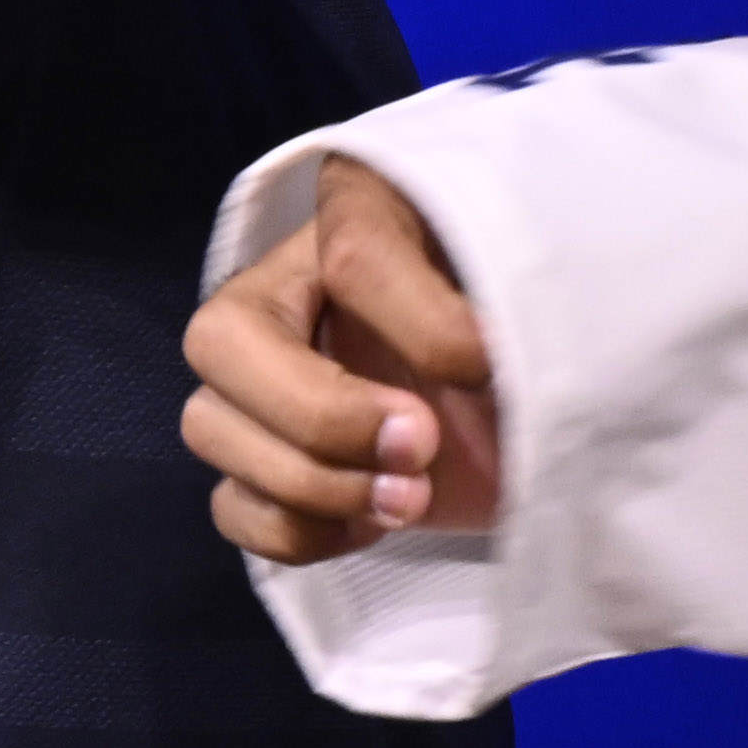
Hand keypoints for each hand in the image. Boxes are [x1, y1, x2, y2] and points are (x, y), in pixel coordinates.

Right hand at [181, 155, 505, 564]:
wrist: (539, 400)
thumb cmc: (532, 323)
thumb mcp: (530, 291)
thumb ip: (507, 300)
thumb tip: (481, 355)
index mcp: (352, 215)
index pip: (353, 255)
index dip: (426, 328)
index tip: (491, 370)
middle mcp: (282, 291)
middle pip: (223, 340)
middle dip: (324, 415)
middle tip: (422, 448)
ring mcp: (256, 385)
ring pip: (209, 427)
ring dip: (312, 484)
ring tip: (410, 497)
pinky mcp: (266, 469)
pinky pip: (230, 506)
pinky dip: (297, 532)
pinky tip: (372, 524)